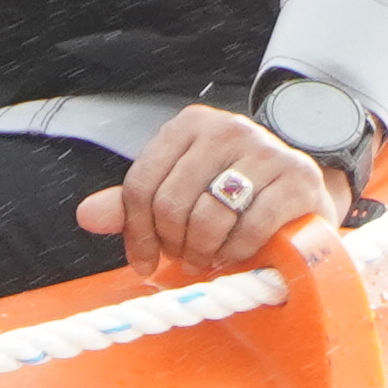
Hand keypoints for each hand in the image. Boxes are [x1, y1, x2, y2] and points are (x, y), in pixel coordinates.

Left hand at [76, 103, 335, 283]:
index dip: (136, 233)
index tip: (144, 262)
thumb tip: (85, 216)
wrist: (302, 195)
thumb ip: (134, 205)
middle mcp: (227, 128)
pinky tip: (236, 256)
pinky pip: (250, 228)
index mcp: (190, 125)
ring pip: (208, 217)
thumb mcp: (180, 194)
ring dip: (205, 253)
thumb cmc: (232, 198)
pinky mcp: (298, 179)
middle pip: (170, 203)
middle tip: (187, 260)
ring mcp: (266, 150)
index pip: (141, 184)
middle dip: (174, 245)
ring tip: (211, 258)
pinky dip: (237, 253)